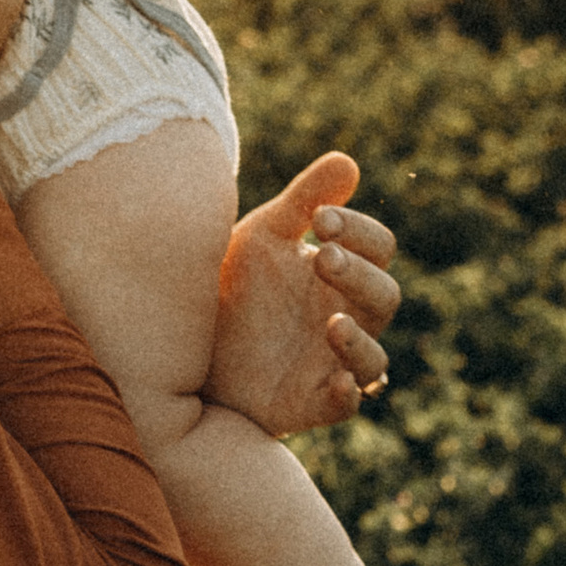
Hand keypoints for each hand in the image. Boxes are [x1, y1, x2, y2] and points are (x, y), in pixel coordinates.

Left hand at [208, 154, 401, 436]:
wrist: (181, 348)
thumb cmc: (233, 285)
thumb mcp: (261, 237)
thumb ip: (303, 202)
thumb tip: (348, 161)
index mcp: (340, 274)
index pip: (376, 248)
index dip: (359, 232)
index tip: (322, 217)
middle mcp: (346, 317)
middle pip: (384, 297)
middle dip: (359, 275)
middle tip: (323, 255)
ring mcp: (330, 363)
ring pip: (374, 359)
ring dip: (360, 341)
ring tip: (333, 323)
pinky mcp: (308, 403)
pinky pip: (344, 404)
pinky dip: (346, 394)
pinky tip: (337, 381)